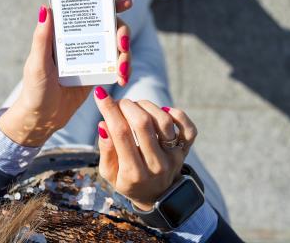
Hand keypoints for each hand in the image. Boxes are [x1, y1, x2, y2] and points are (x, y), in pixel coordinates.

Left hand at [0, 0, 132, 146]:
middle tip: (123, 45)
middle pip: (110, 26)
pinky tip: (122, 79)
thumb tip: (46, 9)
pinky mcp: (98, 72)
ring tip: (122, 72)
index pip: (88, 10)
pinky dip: (124, 69)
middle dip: (123, 33)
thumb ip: (42, 38)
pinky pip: (116, 65)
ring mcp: (91, 56)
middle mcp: (80, 40)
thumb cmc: (34, 89)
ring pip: (117, 46)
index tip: (126, 3)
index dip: (109, 3)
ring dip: (126, 55)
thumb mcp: (37, 64)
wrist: (42, 118)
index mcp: (64, 32)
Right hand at [93, 91, 197, 210]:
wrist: (156, 196)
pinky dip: (177, 114)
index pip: (121, 133)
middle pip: (143, 123)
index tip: (101, 94)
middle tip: (119, 103)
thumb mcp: (109, 173)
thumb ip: (106, 150)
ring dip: (146, 106)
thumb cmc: (128, 180)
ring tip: (136, 107)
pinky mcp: (185, 150)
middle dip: (127, 105)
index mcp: (133, 172)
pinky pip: (188, 128)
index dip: (109, 110)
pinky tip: (163, 111)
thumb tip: (103, 124)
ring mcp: (173, 157)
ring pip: (163, 121)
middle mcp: (156, 164)